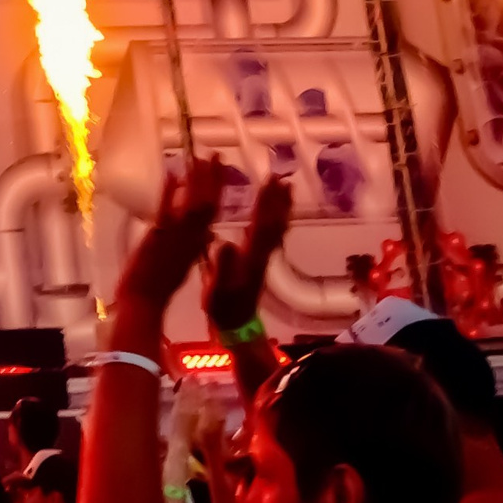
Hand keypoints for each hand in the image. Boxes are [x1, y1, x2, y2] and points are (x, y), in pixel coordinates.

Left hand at [117, 157, 228, 310]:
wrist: (144, 299)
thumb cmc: (162, 286)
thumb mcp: (186, 264)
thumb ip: (196, 245)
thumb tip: (209, 231)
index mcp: (195, 243)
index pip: (212, 212)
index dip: (218, 190)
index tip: (221, 170)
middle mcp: (189, 237)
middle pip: (206, 203)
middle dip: (212, 178)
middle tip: (217, 155)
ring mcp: (174, 235)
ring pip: (191, 204)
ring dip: (196, 181)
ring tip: (200, 158)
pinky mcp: (157, 236)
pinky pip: (166, 210)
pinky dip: (171, 192)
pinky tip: (174, 175)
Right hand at [202, 173, 290, 335]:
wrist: (237, 325)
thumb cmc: (224, 306)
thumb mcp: (217, 287)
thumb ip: (222, 266)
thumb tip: (224, 242)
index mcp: (251, 256)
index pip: (261, 223)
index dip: (265, 202)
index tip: (269, 181)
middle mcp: (262, 253)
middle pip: (274, 221)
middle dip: (277, 199)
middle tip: (281, 177)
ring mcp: (263, 257)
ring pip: (277, 228)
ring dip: (281, 207)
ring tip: (285, 189)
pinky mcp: (260, 261)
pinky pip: (272, 235)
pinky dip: (276, 219)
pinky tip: (273, 213)